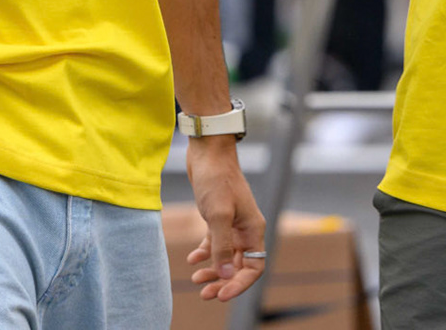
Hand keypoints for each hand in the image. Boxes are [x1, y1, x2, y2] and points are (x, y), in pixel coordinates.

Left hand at [185, 138, 265, 300]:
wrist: (207, 151)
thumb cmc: (216, 179)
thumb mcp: (217, 215)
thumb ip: (222, 247)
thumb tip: (227, 276)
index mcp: (253, 230)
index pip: (254, 267)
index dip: (239, 284)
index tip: (221, 294)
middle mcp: (246, 229)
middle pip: (238, 266)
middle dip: (223, 281)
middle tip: (204, 293)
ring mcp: (232, 223)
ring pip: (226, 257)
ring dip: (213, 271)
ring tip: (196, 280)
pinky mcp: (218, 216)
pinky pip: (214, 243)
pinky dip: (204, 253)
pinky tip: (191, 259)